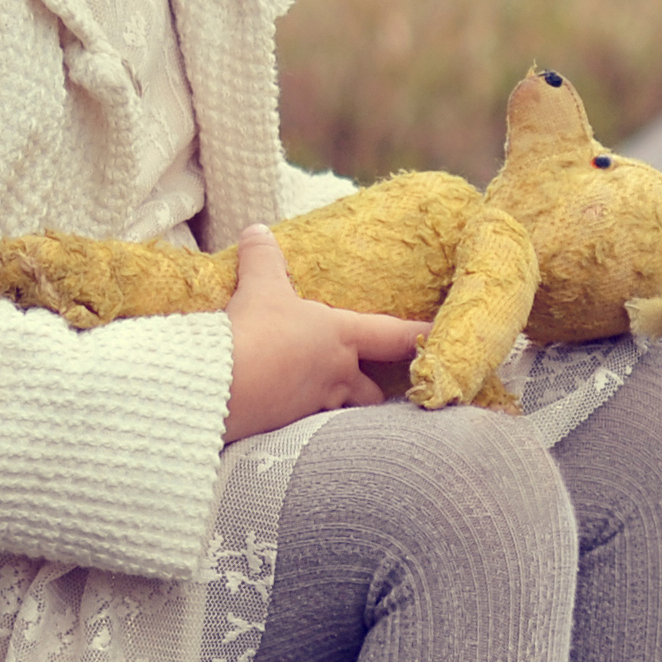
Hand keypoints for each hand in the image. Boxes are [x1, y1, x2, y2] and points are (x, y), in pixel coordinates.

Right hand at [222, 225, 426, 439]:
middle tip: (372, 385)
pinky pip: (310, 430)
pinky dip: (306, 426)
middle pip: (372, 389)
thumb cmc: (253, 330)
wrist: (222, 383)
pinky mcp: (292, 430)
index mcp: (341, 336)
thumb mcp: (259, 287)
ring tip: (334, 408)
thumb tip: (256, 230)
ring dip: (344, 410)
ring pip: (345, 413)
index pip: (394, 335)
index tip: (439, 339)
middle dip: (372, 388)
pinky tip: (292, 423)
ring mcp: (318, 405)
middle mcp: (339, 373)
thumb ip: (263, 258)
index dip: (419, 336)